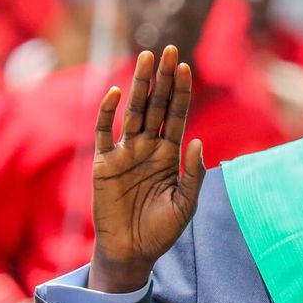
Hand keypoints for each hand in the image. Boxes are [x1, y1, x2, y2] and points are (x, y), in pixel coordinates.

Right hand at [89, 46, 205, 292]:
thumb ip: (193, 174)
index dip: (181, 92)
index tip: (187, 67)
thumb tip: (199, 141)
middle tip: (168, 51)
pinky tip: (117, 93)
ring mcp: (125, 153)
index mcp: (170, 155)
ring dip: (140, 86)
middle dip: (163, 79)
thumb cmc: (161, 231)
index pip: (177, 116)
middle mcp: (148, 148)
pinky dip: (108, 112)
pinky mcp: (104, 163)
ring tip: (147, 58)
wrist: (132, 251)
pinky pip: (104, 133)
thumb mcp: (186, 204)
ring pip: (134, 112)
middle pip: (157, 106)